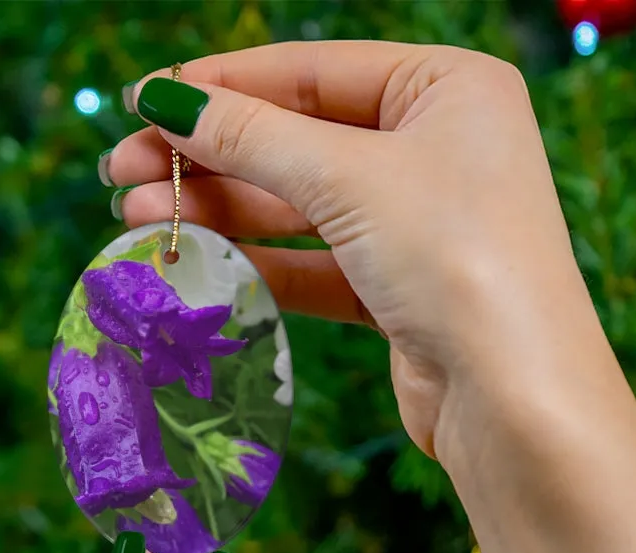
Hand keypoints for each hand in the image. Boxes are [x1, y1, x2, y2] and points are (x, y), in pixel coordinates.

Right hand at [105, 41, 595, 466]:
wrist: (514, 398)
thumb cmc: (455, 258)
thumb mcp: (349, 178)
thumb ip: (253, 137)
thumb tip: (165, 100)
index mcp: (449, 88)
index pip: (313, 71)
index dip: (222, 86)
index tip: (142, 101)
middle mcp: (439, 148)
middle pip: (300, 139)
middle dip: (210, 156)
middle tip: (121, 172)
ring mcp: (422, 224)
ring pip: (303, 205)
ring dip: (222, 211)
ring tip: (137, 218)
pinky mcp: (403, 290)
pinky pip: (319, 263)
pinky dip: (260, 262)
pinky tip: (198, 260)